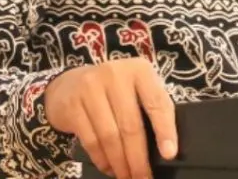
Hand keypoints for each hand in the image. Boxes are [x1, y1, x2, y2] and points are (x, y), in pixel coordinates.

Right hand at [44, 58, 177, 178]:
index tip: (169, 154)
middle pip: (131, 126)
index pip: (157, 103)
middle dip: (138, 159)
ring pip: (110, 137)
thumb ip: (150, 108)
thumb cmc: (112, 89)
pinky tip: (109, 168)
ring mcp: (91, 89)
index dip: (165, 130)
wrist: (68, 83)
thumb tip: (165, 148)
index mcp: (140, 70)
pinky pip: (91, 141)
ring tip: (127, 177)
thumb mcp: (135, 88)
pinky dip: (102, 160)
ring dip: (120, 163)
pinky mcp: (72, 106)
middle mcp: (116, 75)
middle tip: (143, 178)